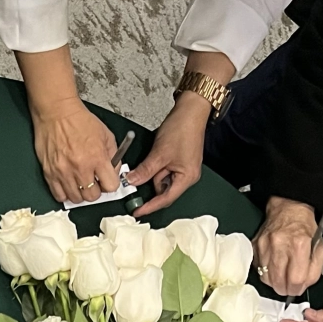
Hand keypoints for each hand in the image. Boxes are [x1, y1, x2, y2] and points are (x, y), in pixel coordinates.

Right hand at [30, 97, 118, 204]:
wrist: (56, 112)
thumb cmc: (79, 120)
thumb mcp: (105, 134)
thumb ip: (113, 155)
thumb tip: (114, 171)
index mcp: (97, 157)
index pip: (110, 186)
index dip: (110, 185)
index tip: (106, 181)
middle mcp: (80, 167)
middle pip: (92, 196)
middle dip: (95, 190)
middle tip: (93, 181)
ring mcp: (63, 172)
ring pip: (76, 199)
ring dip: (80, 193)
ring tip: (80, 183)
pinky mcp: (50, 173)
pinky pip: (59, 195)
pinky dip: (65, 194)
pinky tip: (68, 184)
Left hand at [129, 93, 208, 216]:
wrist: (190, 110)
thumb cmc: (182, 129)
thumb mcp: (159, 153)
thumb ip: (145, 171)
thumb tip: (132, 182)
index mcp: (187, 178)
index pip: (165, 199)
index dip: (150, 206)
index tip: (137, 211)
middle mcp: (187, 176)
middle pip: (163, 190)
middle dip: (149, 184)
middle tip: (134, 181)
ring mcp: (183, 168)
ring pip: (161, 179)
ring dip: (151, 173)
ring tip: (152, 158)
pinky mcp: (178, 161)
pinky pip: (163, 170)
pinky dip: (154, 167)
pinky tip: (153, 158)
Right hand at [254, 196, 322, 296]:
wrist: (288, 208)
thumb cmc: (304, 227)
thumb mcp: (319, 246)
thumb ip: (315, 269)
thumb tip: (304, 285)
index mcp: (299, 245)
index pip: (296, 280)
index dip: (298, 289)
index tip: (298, 289)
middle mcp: (280, 245)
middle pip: (279, 283)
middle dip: (286, 289)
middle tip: (290, 287)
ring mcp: (264, 246)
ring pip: (266, 279)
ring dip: (275, 282)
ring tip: (282, 276)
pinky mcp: (255, 246)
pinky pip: (258, 269)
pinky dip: (266, 273)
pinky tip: (274, 267)